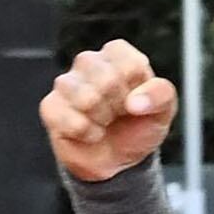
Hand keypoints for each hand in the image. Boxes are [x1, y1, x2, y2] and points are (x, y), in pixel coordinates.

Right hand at [39, 39, 177, 181]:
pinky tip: (91, 133)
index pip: (130, 63)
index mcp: (118, 54)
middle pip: (108, 79)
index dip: (139, 90)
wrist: (117, 159)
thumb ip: (161, 95)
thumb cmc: (138, 126)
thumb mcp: (163, 111)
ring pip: (87, 99)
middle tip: (119, 113)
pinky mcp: (50, 106)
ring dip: (103, 120)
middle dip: (120, 106)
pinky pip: (72, 120)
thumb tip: (135, 103)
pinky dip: (88, 134)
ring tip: (104, 122)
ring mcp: (66, 83)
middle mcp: (89, 62)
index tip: (137, 99)